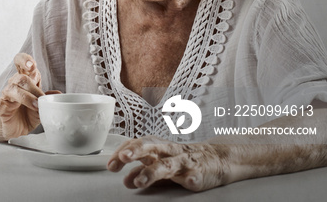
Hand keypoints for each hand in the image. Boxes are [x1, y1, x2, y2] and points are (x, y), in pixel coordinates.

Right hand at [0, 53, 59, 140]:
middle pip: (20, 77)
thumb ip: (49, 98)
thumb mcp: (42, 106)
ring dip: (25, 97)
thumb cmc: (28, 114)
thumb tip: (58, 94)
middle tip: (41, 99)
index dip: (25, 61)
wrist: (18, 130)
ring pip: (12, 89)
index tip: (32, 66)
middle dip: (33, 87)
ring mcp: (6, 97)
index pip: (20, 62)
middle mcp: (14, 85)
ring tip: (35, 105)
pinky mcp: (0, 109)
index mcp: (25, 81)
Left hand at [107, 135, 228, 191]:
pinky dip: (191, 178)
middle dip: (135, 151)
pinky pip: (195, 175)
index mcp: (158, 147)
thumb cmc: (182, 160)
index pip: (137, 144)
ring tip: (139, 181)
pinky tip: (188, 181)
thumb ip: (143, 171)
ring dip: (153, 172)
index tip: (111, 165)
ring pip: (168, 164)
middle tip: (123, 157)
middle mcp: (169, 152)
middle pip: (151, 147)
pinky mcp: (199, 173)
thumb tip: (125, 180)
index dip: (123, 152)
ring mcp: (184, 162)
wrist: (215, 159)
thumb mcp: (160, 164)